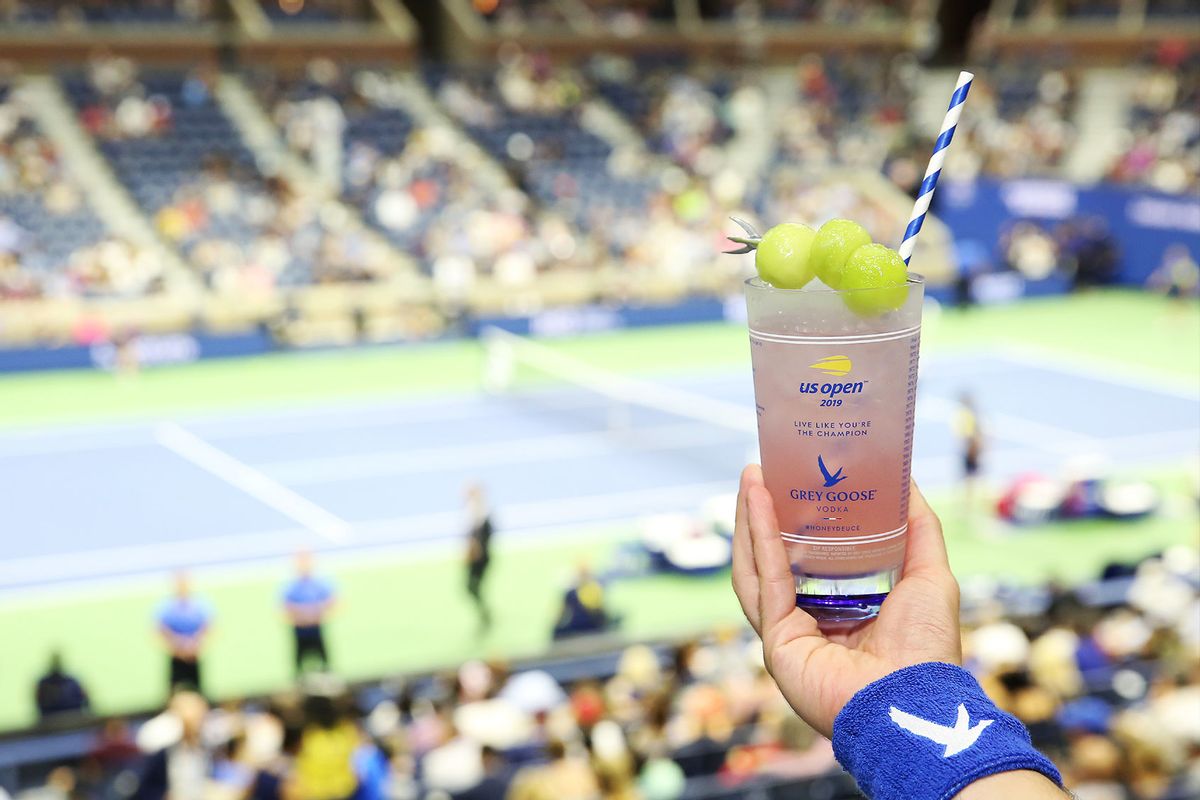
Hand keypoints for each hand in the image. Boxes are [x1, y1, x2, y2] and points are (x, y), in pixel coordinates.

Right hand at [732, 464, 960, 737]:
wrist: (915, 699)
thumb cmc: (927, 647)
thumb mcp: (930, 575)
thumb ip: (919, 530)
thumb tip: (908, 482)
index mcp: (844, 609)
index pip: (811, 558)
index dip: (800, 519)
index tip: (795, 480)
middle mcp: (811, 621)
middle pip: (775, 559)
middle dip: (764, 513)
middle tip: (762, 470)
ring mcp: (789, 632)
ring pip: (758, 568)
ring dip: (751, 520)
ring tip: (751, 476)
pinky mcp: (777, 640)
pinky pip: (765, 581)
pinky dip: (759, 539)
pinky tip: (758, 502)